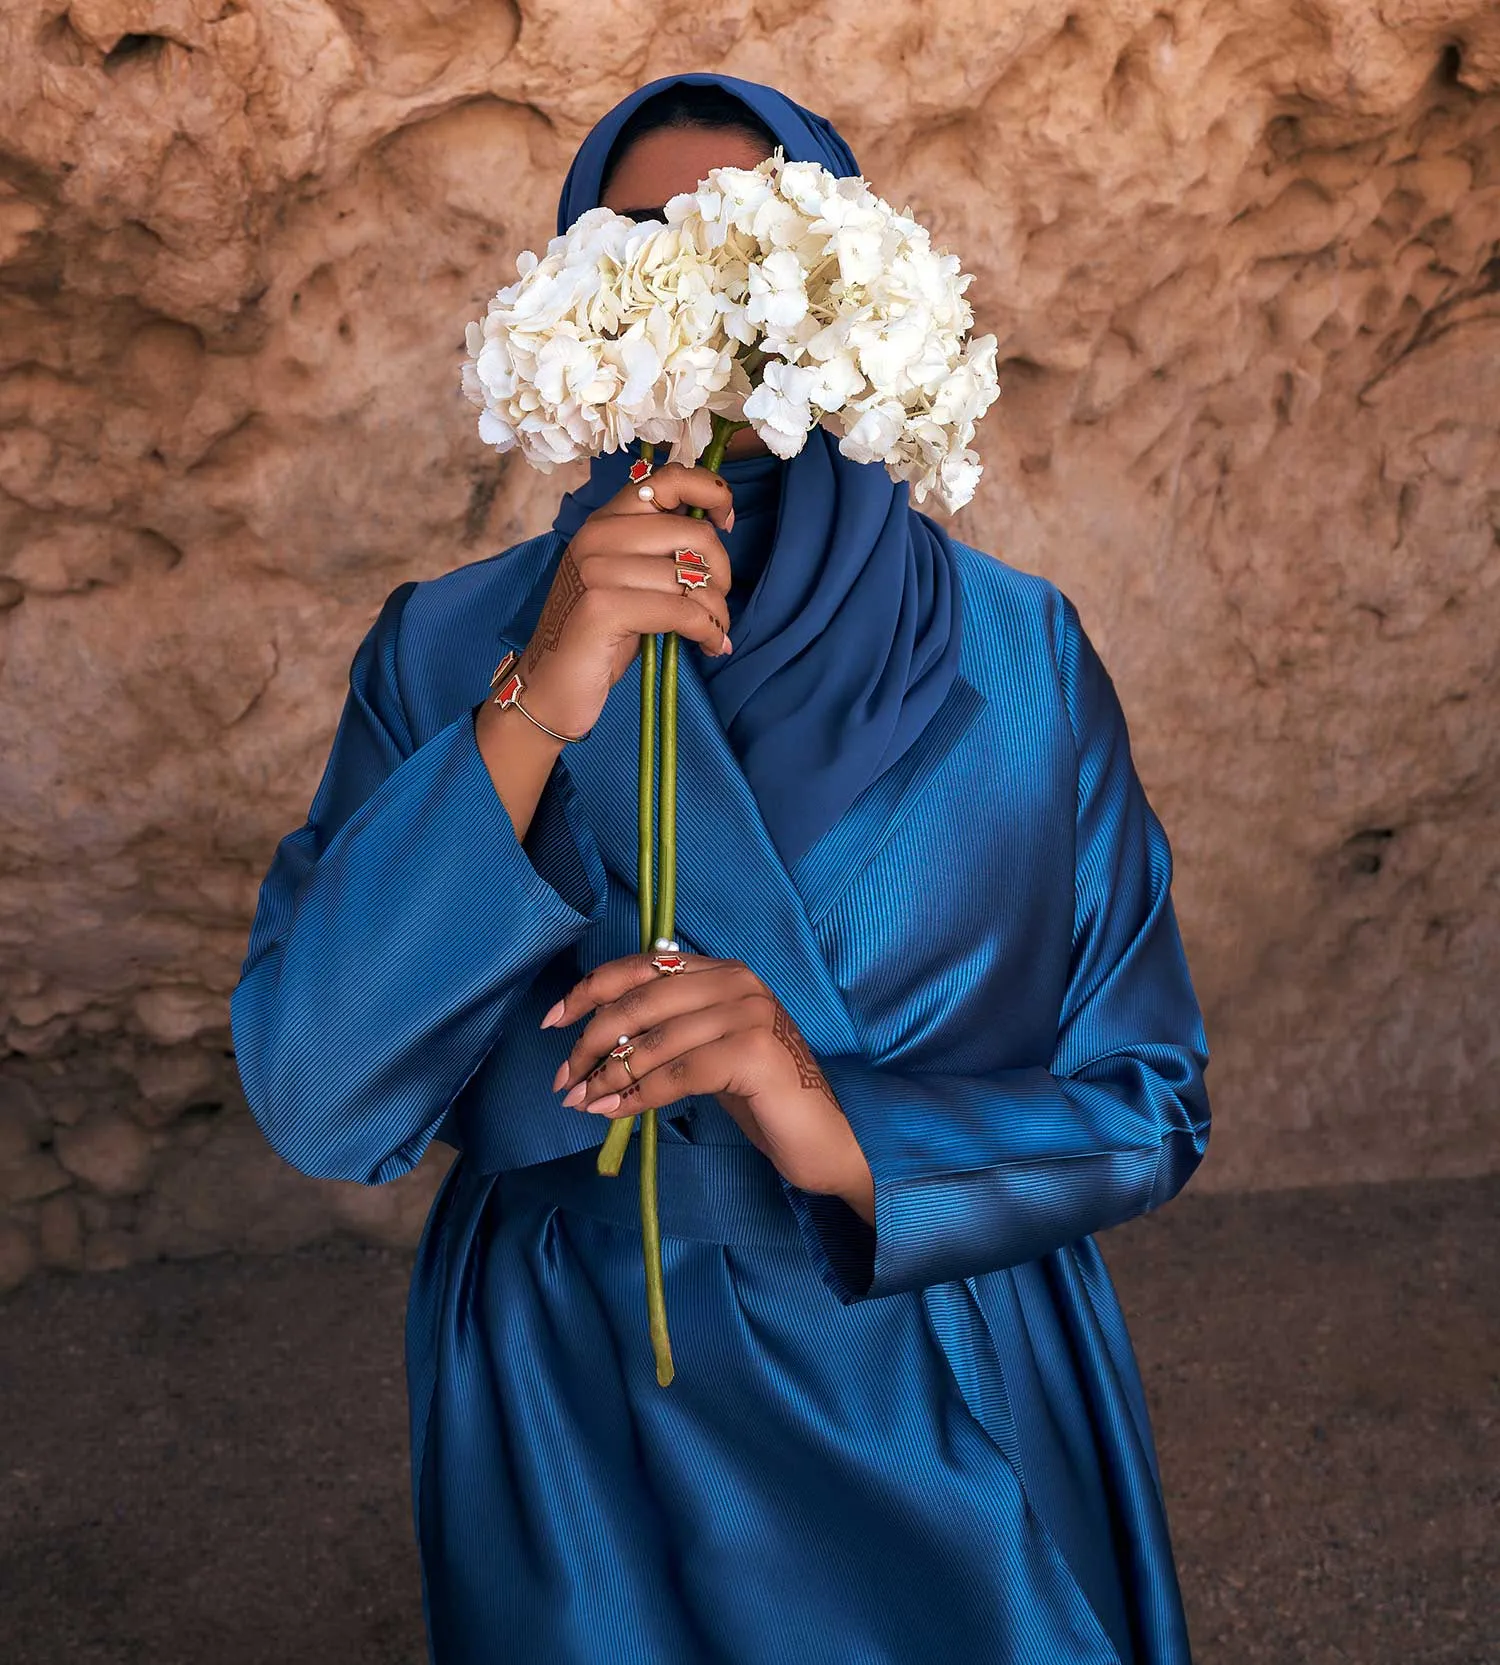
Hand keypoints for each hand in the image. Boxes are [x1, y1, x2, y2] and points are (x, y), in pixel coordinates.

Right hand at [483, 464, 735, 744]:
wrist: (552, 688)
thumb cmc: (601, 638)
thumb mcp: (629, 581)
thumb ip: (659, 550)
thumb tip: (717, 528)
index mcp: (605, 521)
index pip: (668, 479)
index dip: (711, 493)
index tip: (727, 522)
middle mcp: (596, 536)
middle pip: (693, 533)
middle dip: (721, 573)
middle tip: (717, 605)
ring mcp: (596, 569)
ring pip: (691, 577)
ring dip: (716, 612)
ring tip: (713, 633)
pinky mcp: (603, 607)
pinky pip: (681, 611)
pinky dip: (707, 631)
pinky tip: (711, 646)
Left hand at [542, 951, 873, 1207]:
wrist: (822, 1139)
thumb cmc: (759, 1096)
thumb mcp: (705, 1050)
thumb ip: (663, 1032)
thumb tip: (589, 1044)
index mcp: (722, 970)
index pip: (641, 967)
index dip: (590, 991)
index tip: (552, 1022)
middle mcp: (737, 981)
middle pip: (640, 1002)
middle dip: (591, 1042)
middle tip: (563, 1080)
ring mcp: (749, 1013)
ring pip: (655, 1041)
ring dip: (607, 1075)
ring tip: (581, 1101)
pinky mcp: (754, 1053)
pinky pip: (677, 1074)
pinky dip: (638, 1094)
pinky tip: (615, 1111)